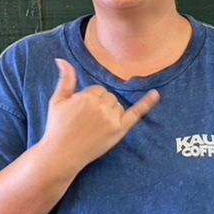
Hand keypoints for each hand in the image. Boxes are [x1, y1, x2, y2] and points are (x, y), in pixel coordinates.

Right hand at [41, 59, 159, 171]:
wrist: (61, 154)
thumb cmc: (57, 127)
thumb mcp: (57, 101)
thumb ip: (65, 79)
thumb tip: (61, 59)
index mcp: (87, 96)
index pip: (98, 90)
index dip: (89, 100)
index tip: (80, 113)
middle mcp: (102, 106)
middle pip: (109, 97)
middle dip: (100, 106)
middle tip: (86, 121)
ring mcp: (112, 119)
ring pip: (118, 107)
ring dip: (111, 112)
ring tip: (94, 127)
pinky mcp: (119, 131)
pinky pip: (136, 113)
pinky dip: (147, 104)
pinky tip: (156, 94)